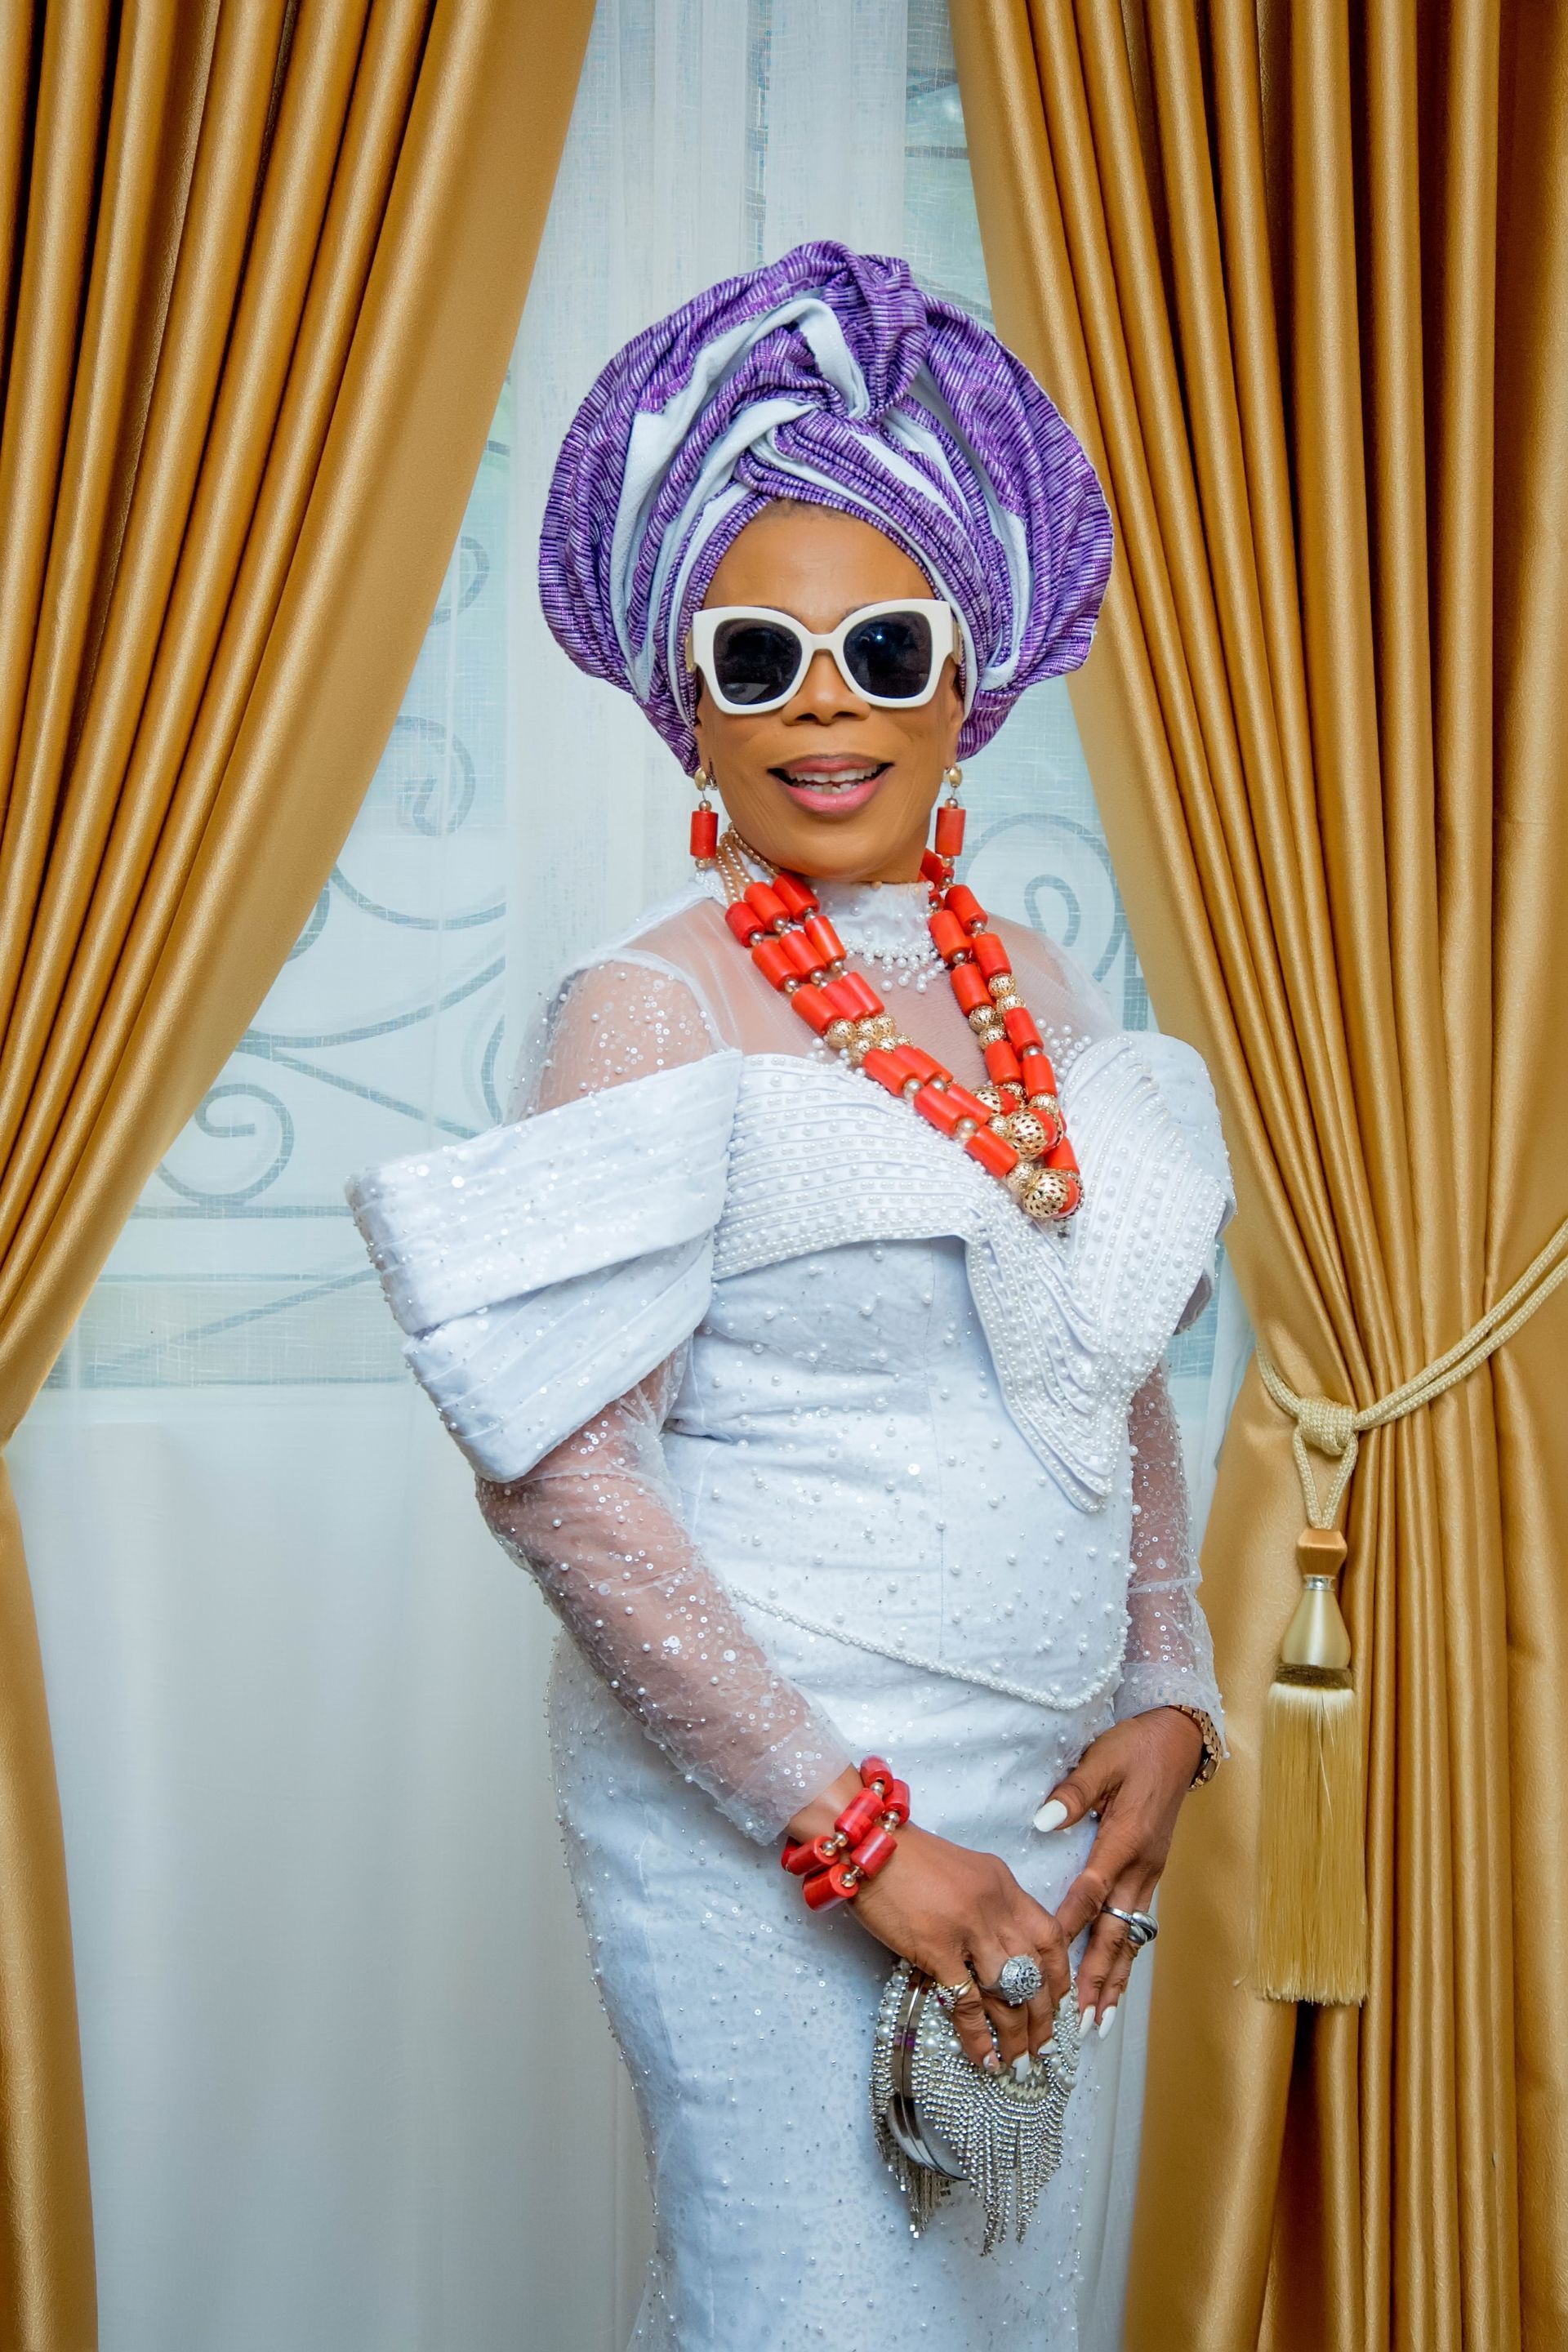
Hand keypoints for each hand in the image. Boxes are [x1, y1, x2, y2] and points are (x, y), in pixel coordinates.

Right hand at [786, 1769, 1069, 2072]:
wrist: (866, 1843)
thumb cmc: (907, 1858)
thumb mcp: (963, 1870)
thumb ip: (987, 1903)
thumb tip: (998, 1946)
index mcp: (1003, 1884)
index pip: (1050, 1936)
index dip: (1060, 1977)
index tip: (1059, 2004)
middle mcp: (995, 1906)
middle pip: (1036, 1971)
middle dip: (1045, 2016)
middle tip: (1045, 2048)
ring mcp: (969, 1928)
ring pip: (1010, 1993)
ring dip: (1018, 2035)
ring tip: (1019, 2063)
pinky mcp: (937, 1948)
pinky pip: (968, 2002)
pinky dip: (979, 2036)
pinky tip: (984, 2058)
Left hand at [1036, 1709, 1201, 2032]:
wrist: (1179, 1741)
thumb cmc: (1136, 1747)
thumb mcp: (1101, 1759)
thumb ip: (1073, 1793)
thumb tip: (1043, 1820)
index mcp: (1125, 1838)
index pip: (1092, 1888)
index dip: (1070, 1921)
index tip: (1049, 1952)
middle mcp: (1141, 1866)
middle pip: (1116, 1929)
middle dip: (1099, 1975)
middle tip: (1083, 2017)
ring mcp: (1149, 1874)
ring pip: (1130, 1936)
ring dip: (1115, 1978)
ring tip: (1101, 2019)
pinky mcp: (1150, 1874)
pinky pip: (1136, 1924)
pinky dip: (1125, 1958)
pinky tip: (1115, 1981)